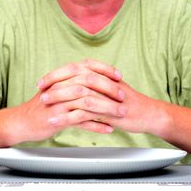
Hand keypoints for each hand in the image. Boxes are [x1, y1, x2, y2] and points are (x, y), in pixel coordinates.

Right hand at [6, 59, 125, 143]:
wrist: (22, 122)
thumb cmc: (41, 107)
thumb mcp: (57, 89)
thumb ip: (72, 82)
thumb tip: (91, 77)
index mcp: (61, 77)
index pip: (86, 67)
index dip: (104, 70)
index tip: (119, 76)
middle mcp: (60, 87)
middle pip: (89, 83)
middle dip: (109, 89)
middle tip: (123, 96)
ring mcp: (59, 103)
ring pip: (88, 102)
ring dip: (107, 108)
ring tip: (121, 114)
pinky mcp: (57, 119)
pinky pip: (81, 121)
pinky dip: (97, 125)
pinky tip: (108, 128)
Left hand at [38, 58, 164, 135]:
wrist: (149, 114)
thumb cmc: (129, 104)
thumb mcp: (111, 90)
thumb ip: (95, 85)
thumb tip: (76, 83)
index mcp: (103, 74)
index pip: (75, 68)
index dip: (57, 73)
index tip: (43, 80)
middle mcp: (104, 82)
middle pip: (74, 77)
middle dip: (54, 83)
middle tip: (40, 90)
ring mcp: (107, 96)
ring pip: (78, 93)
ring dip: (59, 99)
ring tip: (45, 105)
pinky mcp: (108, 112)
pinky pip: (85, 113)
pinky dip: (68, 117)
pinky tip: (57, 122)